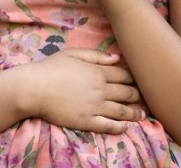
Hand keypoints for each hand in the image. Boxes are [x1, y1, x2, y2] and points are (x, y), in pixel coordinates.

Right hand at [26, 48, 146, 133]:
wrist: (34, 88)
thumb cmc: (51, 68)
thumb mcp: (73, 53)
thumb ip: (96, 56)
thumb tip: (116, 58)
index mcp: (98, 72)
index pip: (124, 75)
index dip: (134, 78)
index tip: (141, 81)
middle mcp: (100, 90)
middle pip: (126, 93)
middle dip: (138, 96)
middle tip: (146, 99)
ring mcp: (94, 107)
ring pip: (121, 111)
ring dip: (134, 113)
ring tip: (142, 115)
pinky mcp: (87, 121)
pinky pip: (108, 126)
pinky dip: (120, 127)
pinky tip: (126, 127)